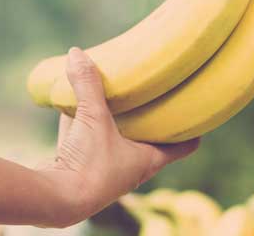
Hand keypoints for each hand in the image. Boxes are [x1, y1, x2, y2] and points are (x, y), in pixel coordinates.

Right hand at [37, 47, 199, 226]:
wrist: (55, 200)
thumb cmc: (89, 165)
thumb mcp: (93, 119)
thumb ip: (88, 85)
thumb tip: (78, 52)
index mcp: (150, 160)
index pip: (185, 146)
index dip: (193, 130)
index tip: (198, 110)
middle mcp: (133, 168)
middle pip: (152, 141)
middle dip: (152, 119)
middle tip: (154, 93)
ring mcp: (108, 172)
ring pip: (119, 141)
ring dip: (119, 123)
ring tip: (119, 95)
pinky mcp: (82, 171)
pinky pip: (90, 143)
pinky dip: (87, 126)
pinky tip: (77, 106)